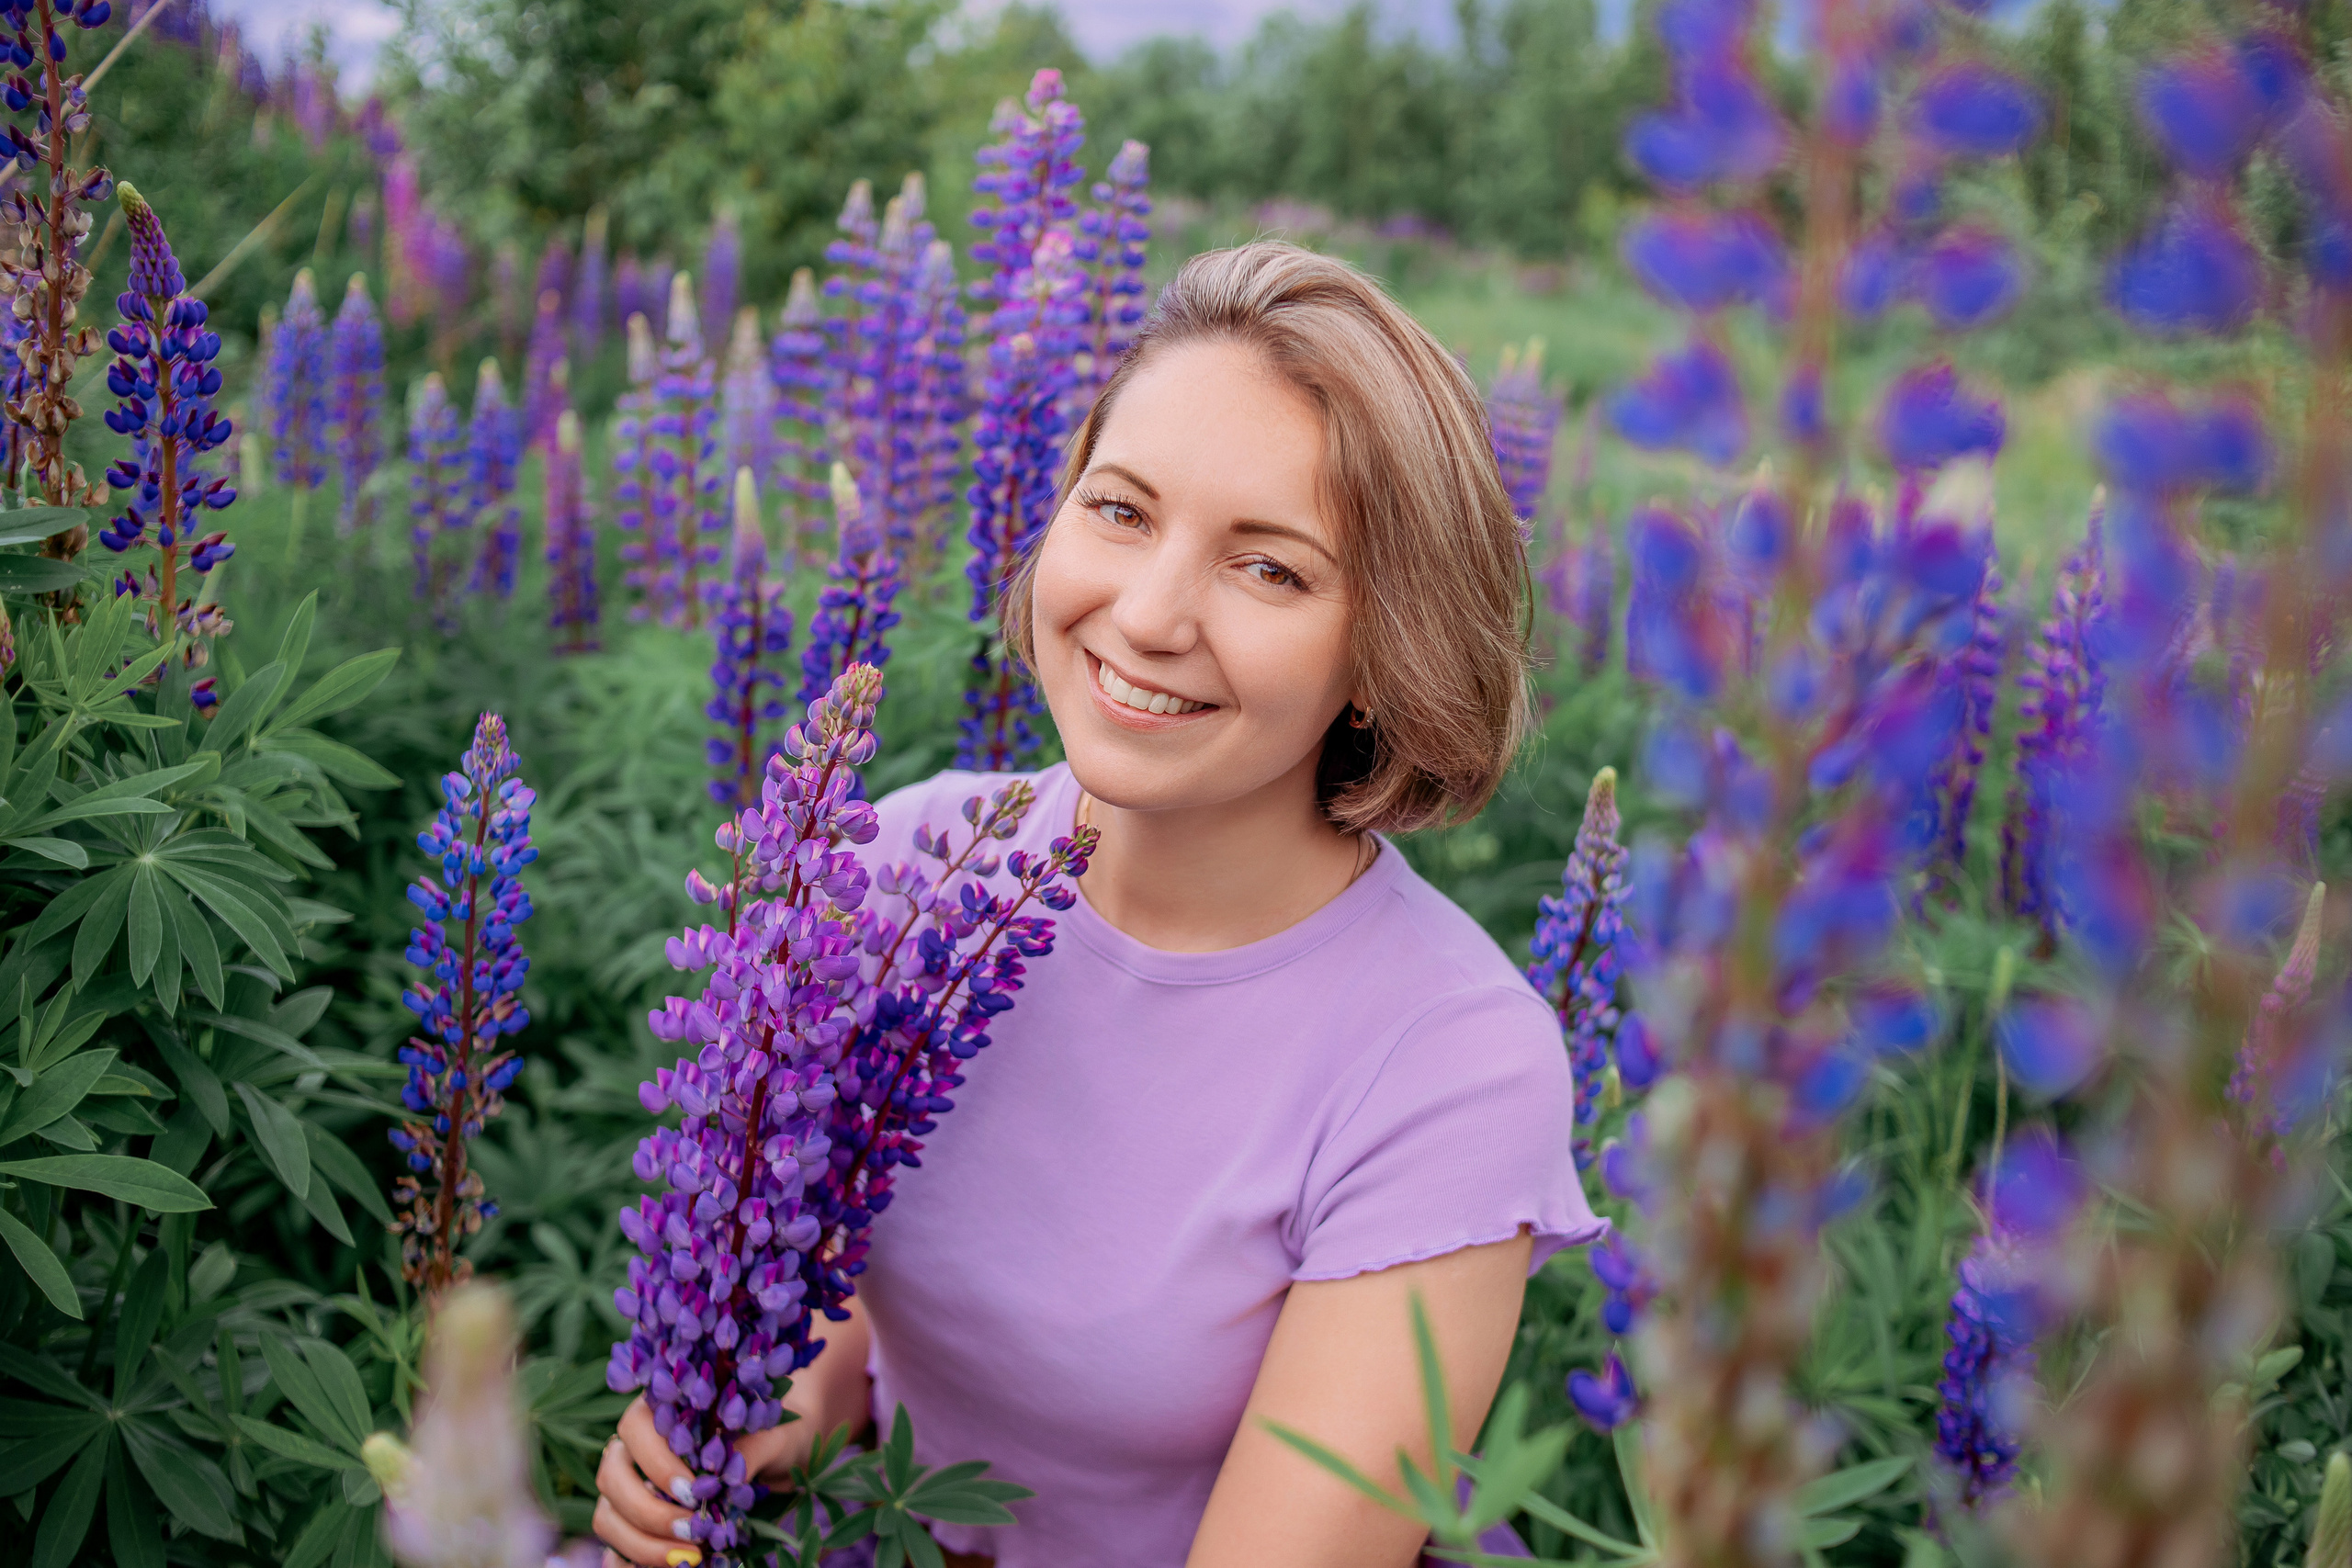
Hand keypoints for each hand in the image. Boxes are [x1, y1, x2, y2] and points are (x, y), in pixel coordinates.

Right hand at [592, 1396, 817, 1565]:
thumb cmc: (775, 1436)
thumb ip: (750, 1450)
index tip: (695, 1493)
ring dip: (641, 1542)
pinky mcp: (633, 1522)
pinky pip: (614, 1544)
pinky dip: (628, 1560)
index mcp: (662, 1408)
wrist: (784, 1457)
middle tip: (693, 1531)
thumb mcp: (773, 1437)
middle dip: (648, 1510)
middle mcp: (635, 1446)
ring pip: (607, 1514)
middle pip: (611, 1476)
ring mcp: (629, 1486)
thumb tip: (724, 1478)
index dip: (658, 1463)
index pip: (636, 1428)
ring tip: (690, 1556)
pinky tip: (665, 1566)